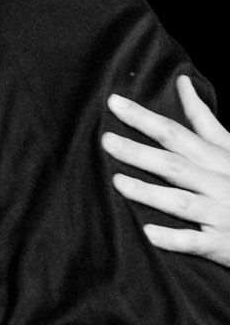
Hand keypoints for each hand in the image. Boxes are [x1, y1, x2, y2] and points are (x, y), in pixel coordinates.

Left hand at [102, 76, 229, 267]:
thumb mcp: (229, 146)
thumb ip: (202, 118)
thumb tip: (182, 81)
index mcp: (216, 158)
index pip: (175, 133)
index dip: (144, 118)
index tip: (113, 103)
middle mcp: (217, 182)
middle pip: (174, 165)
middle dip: (140, 152)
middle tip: (106, 141)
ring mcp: (220, 214)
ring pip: (182, 202)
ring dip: (150, 192)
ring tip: (117, 182)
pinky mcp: (222, 244)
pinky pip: (195, 242)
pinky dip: (173, 238)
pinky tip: (148, 232)